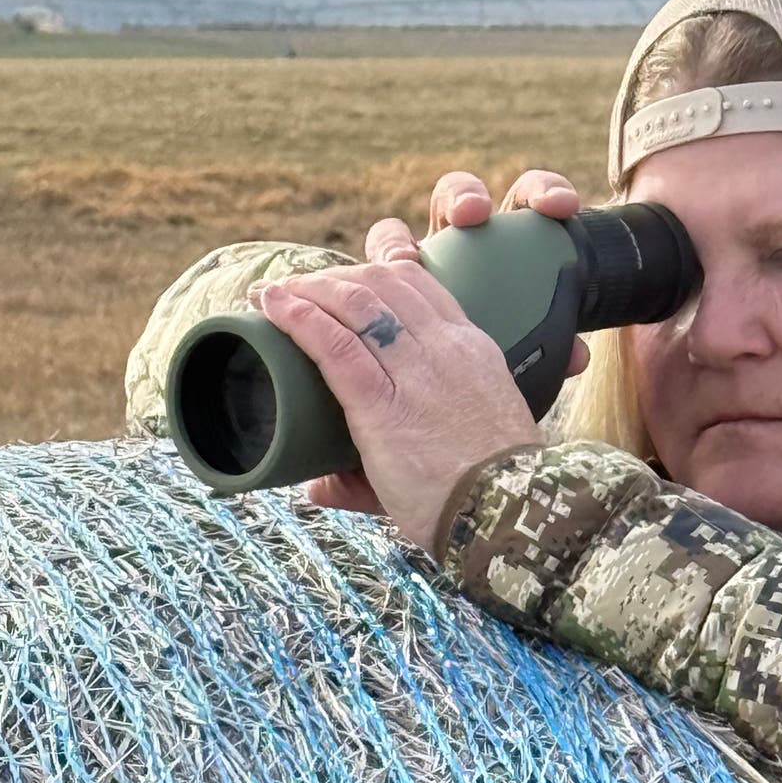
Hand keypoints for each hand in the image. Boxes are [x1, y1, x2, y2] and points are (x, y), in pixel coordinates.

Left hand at [261, 168, 590, 548]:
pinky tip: (272, 306)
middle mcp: (445, 348)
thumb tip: (320, 487)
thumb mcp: (456, 453)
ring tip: (276, 294)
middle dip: (335, 276)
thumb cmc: (486, 495)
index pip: (422, 284)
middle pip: (382, 283)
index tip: (349, 272)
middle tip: (302, 290)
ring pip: (355, 303)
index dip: (380, 266)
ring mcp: (416, 372)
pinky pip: (335, 344)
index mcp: (472, 350)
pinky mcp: (384, 404)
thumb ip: (391, 462)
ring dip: (308, 290)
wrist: (509, 517)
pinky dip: (298, 317)